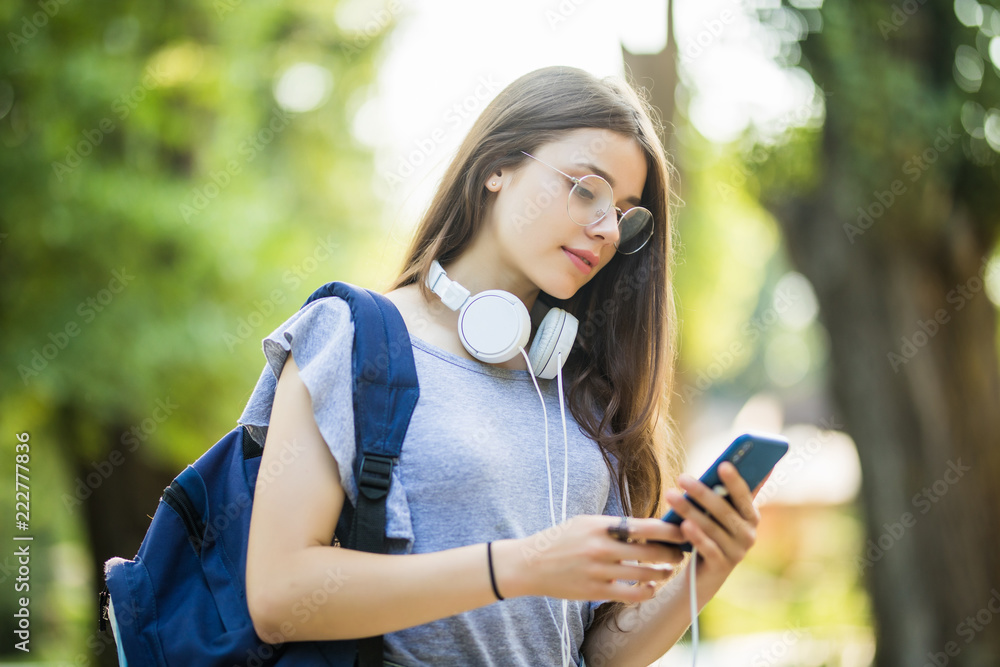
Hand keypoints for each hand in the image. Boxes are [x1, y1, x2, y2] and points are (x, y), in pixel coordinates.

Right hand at [493, 514, 686, 602]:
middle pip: (649, 551)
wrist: (530, 564)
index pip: (644, 526)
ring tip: (667, 570)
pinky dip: (647, 592)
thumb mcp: (586, 524)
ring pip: (644, 574)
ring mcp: (598, 571)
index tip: (683, 530)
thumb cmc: (562, 540)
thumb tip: (649, 527)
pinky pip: (630, 594)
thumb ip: (615, 526)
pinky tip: (652, 588)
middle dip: (671, 553)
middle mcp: (600, 547)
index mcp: (600, 526)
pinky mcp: (594, 591)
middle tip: (681, 553)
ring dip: (662, 573)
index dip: (668, 530)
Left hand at [664, 461, 769, 582]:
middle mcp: (749, 535)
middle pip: (724, 510)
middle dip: (702, 492)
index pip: (744, 495)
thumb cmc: (711, 534)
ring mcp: (737, 552)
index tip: (722, 464)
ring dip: (690, 510)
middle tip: (681, 477)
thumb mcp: (719, 514)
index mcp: (751, 516)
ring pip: (712, 528)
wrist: (702, 575)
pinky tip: (683, 525)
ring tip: (670, 495)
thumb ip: (728, 492)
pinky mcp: (722, 568)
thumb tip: (731, 461)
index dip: (734, 480)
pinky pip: (708, 549)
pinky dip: (696, 536)